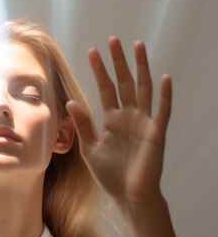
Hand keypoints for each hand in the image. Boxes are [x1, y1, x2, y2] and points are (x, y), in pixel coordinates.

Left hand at [66, 37, 171, 208]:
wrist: (128, 197)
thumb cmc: (110, 176)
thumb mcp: (90, 149)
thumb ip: (83, 125)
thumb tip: (71, 101)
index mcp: (111, 120)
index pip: (105, 89)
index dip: (100, 71)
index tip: (92, 51)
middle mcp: (128, 117)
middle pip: (124, 82)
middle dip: (119, 62)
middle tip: (113, 40)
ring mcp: (143, 123)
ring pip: (143, 89)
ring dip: (141, 68)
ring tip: (137, 47)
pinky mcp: (156, 133)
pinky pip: (162, 111)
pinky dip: (165, 95)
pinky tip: (165, 77)